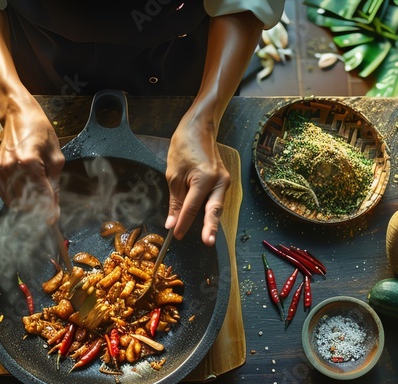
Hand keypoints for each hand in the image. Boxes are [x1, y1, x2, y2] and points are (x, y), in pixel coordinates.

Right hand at [0, 95, 63, 223]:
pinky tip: (27, 196)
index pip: (40, 196)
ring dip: (27, 207)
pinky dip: (16, 200)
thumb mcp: (55, 158)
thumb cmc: (41, 133)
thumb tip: (54, 207)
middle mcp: (11, 167)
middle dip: (39, 211)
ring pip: (14, 201)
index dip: (48, 211)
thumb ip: (54, 184)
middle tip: (49, 214)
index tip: (54, 221)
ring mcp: (0, 170)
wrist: (19, 116)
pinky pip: (5, 194)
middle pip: (26, 202)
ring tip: (39, 204)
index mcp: (29, 163)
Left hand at [165, 111, 229, 245]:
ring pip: (216, 206)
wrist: (199, 127)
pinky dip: (210, 210)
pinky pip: (216, 199)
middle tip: (208, 243)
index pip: (192, 207)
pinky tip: (206, 222)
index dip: (183, 223)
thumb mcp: (174, 175)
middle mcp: (220, 181)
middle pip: (213, 210)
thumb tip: (172, 222)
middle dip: (210, 228)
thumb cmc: (184, 146)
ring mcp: (224, 181)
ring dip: (211, 221)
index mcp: (205, 178)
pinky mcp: (223, 181)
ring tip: (207, 237)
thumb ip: (175, 201)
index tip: (175, 235)